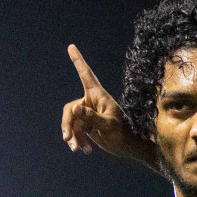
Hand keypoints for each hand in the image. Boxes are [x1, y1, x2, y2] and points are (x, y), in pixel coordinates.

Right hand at [61, 45, 156, 165]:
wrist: (128, 147)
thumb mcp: (108, 126)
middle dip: (68, 124)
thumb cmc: (124, 134)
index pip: (86, 75)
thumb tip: (74, 108)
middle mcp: (92, 102)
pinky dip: (78, 140)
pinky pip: (75, 130)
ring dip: (73, 135)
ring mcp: (88, 114)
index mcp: (99, 95)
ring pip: (71, 121)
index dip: (78, 61)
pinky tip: (84, 150)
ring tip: (77, 149)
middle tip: (67, 139)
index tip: (71, 46)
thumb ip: (91, 117)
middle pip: (70, 108)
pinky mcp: (87, 125)